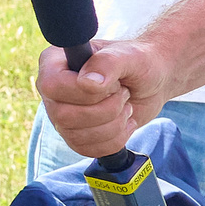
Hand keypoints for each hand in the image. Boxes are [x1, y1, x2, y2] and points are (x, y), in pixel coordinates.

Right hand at [34, 40, 173, 158]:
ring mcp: (61, 115)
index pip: (53, 85)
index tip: (113, 84)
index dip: (86, 92)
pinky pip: (88, 150)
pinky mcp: (76, 135)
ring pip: (77, 136)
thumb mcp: (128, 56)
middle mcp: (52, 91)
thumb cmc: (138, 62)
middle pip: (64, 116)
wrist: (152, 82)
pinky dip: (115, 139)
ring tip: (125, 106)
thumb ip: (107, 63)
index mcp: (55, 63)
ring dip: (114, 124)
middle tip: (123, 94)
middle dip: (106, 110)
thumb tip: (87, 83)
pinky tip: (124, 122)